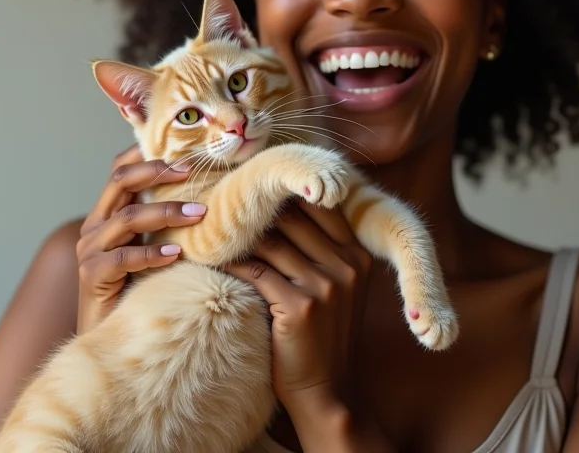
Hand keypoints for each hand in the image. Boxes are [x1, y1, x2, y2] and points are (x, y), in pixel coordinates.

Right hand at [76, 145, 205, 333]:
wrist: (115, 335)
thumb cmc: (143, 286)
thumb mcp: (157, 245)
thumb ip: (169, 221)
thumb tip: (213, 194)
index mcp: (109, 213)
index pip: (121, 169)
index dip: (147, 154)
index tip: (184, 150)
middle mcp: (96, 226)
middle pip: (120, 181)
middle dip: (157, 171)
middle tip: (192, 171)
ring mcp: (91, 250)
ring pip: (127, 217)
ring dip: (165, 212)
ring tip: (199, 214)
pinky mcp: (92, 276)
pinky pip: (122, 258)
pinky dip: (150, 253)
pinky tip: (175, 255)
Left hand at [227, 202, 371, 419]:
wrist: (326, 392)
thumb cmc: (326, 336)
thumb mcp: (341, 288)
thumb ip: (325, 250)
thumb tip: (287, 206)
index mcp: (360, 256)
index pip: (324, 207)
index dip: (291, 193)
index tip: (262, 186)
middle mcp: (347, 266)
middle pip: (295, 219)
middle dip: (261, 209)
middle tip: (231, 199)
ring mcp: (325, 286)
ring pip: (273, 242)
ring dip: (242, 235)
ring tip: (219, 226)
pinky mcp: (299, 307)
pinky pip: (257, 271)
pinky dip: (234, 263)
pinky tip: (217, 259)